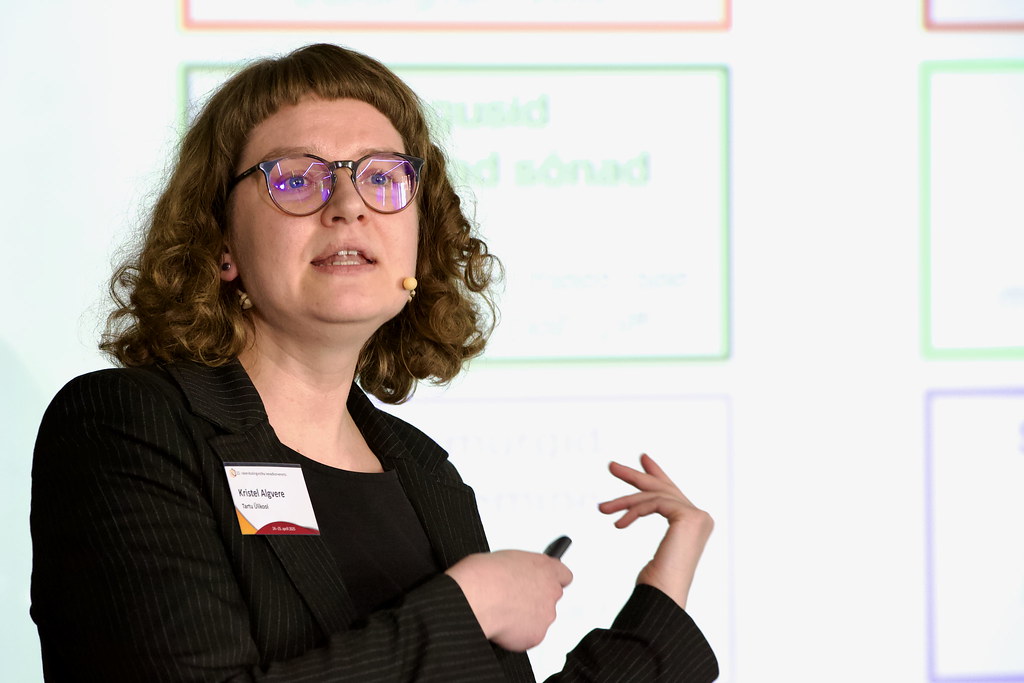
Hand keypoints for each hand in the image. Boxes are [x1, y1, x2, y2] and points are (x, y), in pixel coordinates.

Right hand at [445, 550, 572, 650]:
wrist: (477, 597)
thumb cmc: (485, 575)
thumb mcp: (505, 558)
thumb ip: (519, 569)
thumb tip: (513, 575)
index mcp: (545, 568)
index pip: (563, 575)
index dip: (551, 579)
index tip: (543, 582)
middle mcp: (551, 591)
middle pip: (550, 598)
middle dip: (535, 600)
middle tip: (514, 599)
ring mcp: (546, 615)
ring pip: (540, 618)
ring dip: (527, 617)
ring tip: (503, 612)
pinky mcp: (537, 635)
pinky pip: (529, 636)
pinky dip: (518, 634)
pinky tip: (502, 625)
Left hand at [598, 453, 713, 609]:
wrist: (664, 597)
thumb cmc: (657, 583)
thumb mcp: (655, 546)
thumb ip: (656, 526)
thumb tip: (644, 506)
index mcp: (695, 525)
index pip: (672, 492)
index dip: (656, 473)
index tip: (642, 459)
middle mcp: (702, 518)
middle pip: (662, 488)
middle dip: (636, 475)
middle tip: (612, 466)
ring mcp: (698, 517)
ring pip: (654, 496)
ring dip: (624, 501)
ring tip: (602, 507)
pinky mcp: (689, 517)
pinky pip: (654, 503)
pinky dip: (634, 511)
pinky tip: (619, 523)